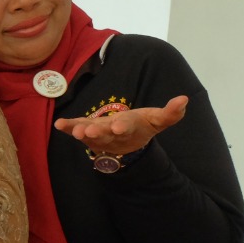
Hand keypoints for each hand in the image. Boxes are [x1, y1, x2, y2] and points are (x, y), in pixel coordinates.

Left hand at [54, 96, 187, 155]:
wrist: (126, 143)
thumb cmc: (141, 126)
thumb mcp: (157, 120)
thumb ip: (170, 113)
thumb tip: (184, 99)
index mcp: (130, 128)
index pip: (127, 127)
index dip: (123, 127)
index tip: (118, 127)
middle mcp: (112, 134)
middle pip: (104, 134)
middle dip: (97, 132)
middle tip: (89, 131)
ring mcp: (98, 134)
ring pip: (89, 135)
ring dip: (81, 132)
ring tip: (75, 130)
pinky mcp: (85, 131)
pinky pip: (75, 128)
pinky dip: (67, 127)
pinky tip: (59, 124)